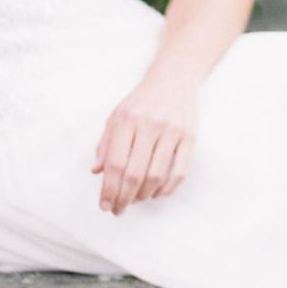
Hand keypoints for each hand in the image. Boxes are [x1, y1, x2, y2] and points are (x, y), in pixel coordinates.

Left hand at [92, 68, 199, 213]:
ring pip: (156, 175)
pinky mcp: (190, 137)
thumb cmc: (142, 101)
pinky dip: (167, 188)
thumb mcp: (117, 115)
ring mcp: (172, 131)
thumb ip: (105, 143)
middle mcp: (149, 125)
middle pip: (134, 173)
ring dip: (144, 195)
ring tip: (136, 199)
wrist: (174, 78)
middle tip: (118, 210)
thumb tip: (96, 171)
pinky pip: (180, 171)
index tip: (105, 205)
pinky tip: (157, 193)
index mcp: (126, 120)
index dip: (108, 188)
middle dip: (124, 198)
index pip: (115, 163)